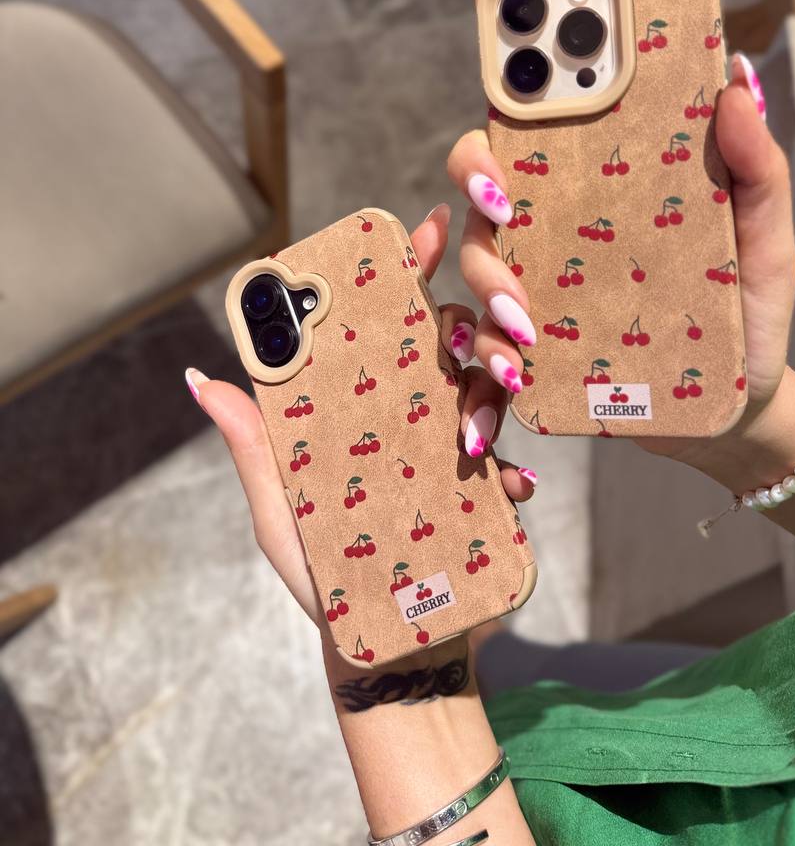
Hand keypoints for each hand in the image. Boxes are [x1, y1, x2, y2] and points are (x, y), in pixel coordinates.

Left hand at [186, 204, 534, 630]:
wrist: (380, 646)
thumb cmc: (322, 572)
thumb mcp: (279, 508)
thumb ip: (253, 445)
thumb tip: (199, 378)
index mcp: (368, 407)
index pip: (388, 324)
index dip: (407, 270)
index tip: (423, 230)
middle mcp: (417, 416)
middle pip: (450, 343)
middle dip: (465, 322)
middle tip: (456, 335)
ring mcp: (458, 452)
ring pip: (489, 390)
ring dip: (488, 396)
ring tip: (472, 435)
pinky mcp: (492, 496)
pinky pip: (513, 466)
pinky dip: (510, 471)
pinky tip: (505, 486)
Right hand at [447, 0, 794, 461]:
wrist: (743, 409)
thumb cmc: (749, 309)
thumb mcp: (765, 240)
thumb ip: (758, 169)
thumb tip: (736, 84)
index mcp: (603, 190)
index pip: (537, 131)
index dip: (506, 108)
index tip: (512, 116)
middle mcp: (558, 233)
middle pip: (485, 190)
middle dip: (474, 189)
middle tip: (502, 209)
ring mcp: (542, 292)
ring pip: (477, 266)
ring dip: (486, 283)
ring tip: (524, 323)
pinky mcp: (537, 353)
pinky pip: (486, 349)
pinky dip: (486, 362)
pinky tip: (513, 374)